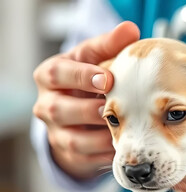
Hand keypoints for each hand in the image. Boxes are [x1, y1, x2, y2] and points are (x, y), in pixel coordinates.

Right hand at [33, 21, 139, 179]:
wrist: (81, 112)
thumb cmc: (89, 77)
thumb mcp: (94, 58)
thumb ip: (110, 44)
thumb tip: (131, 30)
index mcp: (50, 76)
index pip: (57, 74)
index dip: (81, 76)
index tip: (108, 78)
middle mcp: (47, 105)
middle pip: (59, 110)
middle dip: (89, 109)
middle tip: (114, 107)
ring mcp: (56, 132)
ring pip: (72, 140)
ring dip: (100, 136)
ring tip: (124, 129)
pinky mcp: (70, 154)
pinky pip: (87, 158)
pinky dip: (106, 153)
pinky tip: (125, 146)